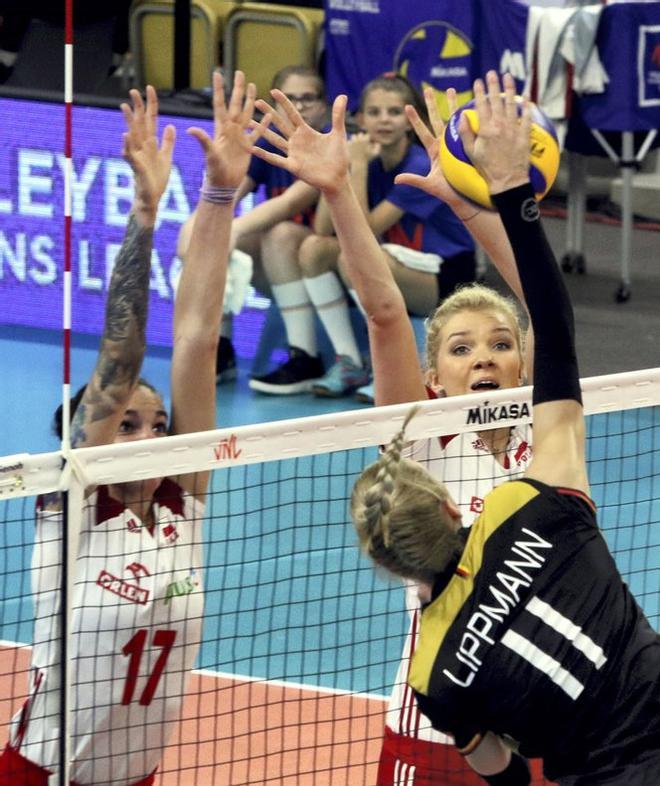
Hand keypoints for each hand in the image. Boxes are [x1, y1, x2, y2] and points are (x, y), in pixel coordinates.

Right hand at [121, 85, 175, 218]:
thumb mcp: (166, 157)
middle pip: (140, 123)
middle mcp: (142, 146)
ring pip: (132, 135)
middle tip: (133, 90)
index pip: (151, 119)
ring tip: (125, 106)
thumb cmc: (157, 179)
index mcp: (151, 143)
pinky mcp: (137, 167)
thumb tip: (171, 125)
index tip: (150, 88)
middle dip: (137, 107)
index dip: (151, 104)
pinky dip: (127, 145)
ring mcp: (138, 156)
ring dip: (129, 121)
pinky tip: (125, 135)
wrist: (152, 198)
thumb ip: (167, 142)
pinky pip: (130, 154)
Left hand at [187, 70, 264, 187]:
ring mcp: (239, 137)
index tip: (218, 73)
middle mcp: (230, 130)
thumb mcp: (209, 155)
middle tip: (240, 72)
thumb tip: (190, 129)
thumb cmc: (214, 171)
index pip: (220, 104)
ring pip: (246, 114)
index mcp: (221, 129)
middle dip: (238, 88)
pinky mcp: (248, 147)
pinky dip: (263, 124)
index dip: (219, 89)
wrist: (224, 185)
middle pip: (235, 104)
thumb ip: (202, 140)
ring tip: (253, 86)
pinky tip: (268, 114)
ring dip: (249, 101)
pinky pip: (257, 133)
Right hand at [250, 92, 350, 195]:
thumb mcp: (338, 134)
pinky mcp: (293, 166)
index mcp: (306, 132)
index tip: (273, 90)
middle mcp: (297, 141)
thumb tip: (343, 95)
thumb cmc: (339, 158)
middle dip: (268, 112)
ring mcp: (293, 153)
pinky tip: (253, 147)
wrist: (338, 179)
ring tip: (249, 123)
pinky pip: (276, 159)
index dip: (283, 102)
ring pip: (274, 139)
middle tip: (255, 101)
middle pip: (279, 123)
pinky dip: (264, 154)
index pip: (292, 113)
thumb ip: (337, 115)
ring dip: (262, 131)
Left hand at [348, 132, 379, 165]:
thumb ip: (378, 148)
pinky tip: (351, 146)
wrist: (358, 163)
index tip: (367, 142)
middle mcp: (358, 139)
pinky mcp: (347, 144)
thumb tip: (377, 143)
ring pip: (353, 136)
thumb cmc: (367, 159)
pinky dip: (349, 143)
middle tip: (361, 142)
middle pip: (360, 134)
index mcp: (365, 140)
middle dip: (361, 138)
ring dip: (355, 139)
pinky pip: (348, 141)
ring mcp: (352, 141)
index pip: (367, 135)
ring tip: (356, 143)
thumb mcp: (375, 154)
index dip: (367, 138)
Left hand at [393, 86, 473, 213]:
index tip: (407, 106)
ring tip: (451, 89)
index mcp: (434, 151)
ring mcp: (456, 144)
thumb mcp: (428, 185)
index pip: (422, 132)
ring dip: (452, 104)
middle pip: (437, 119)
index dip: (414, 120)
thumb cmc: (446, 193)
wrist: (464, 197)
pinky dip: (470, 115)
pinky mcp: (468, 146)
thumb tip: (396, 179)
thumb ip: (413, 180)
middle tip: (428, 89)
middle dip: (432, 104)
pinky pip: (468, 128)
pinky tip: (473, 103)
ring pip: (453, 119)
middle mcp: (444, 144)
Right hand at [459, 71, 530, 194]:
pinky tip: (526, 96)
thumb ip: (466, 133)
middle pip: (496, 100)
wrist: (507, 181)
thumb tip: (461, 116)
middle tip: (492, 73)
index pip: (481, 105)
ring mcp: (514, 129)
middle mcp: (500, 125)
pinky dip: (526, 105)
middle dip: (493, 84)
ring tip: (508, 76)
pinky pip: (526, 116)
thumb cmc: (487, 169)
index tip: (477, 81)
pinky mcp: (524, 135)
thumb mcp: (471, 152)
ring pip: (512, 104)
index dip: (479, 91)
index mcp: (486, 129)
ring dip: (509, 89)